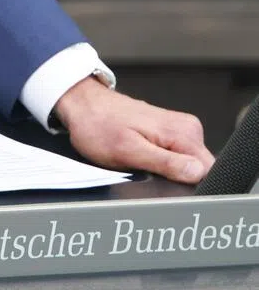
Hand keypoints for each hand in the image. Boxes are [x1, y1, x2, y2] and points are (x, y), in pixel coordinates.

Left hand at [55, 76, 214, 183]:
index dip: (191, 186)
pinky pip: (174, 158)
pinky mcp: (167, 134)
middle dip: (177, 180)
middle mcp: (186, 128)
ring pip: (186, 166)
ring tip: (140, 163)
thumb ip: (165, 163)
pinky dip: (159, 165)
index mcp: (182, 132)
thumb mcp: (128, 150)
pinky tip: (141, 159)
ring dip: (166, 173)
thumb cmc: (97, 124)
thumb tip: (196, 173)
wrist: (81, 103)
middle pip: (199, 170)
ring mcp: (177, 130)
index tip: (167, 184)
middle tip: (146, 172)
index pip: (209, 172)